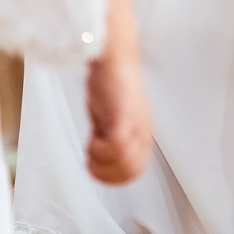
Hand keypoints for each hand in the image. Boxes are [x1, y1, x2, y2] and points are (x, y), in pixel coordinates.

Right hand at [84, 43, 151, 183]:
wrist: (114, 56)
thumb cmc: (110, 82)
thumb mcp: (110, 118)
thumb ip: (109, 137)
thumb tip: (100, 156)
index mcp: (141, 136)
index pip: (134, 172)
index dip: (112, 177)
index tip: (95, 167)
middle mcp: (142, 133)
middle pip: (129, 173)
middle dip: (105, 172)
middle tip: (91, 160)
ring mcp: (135, 126)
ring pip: (123, 164)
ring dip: (101, 162)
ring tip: (91, 148)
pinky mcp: (124, 117)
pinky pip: (115, 148)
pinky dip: (99, 150)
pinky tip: (91, 139)